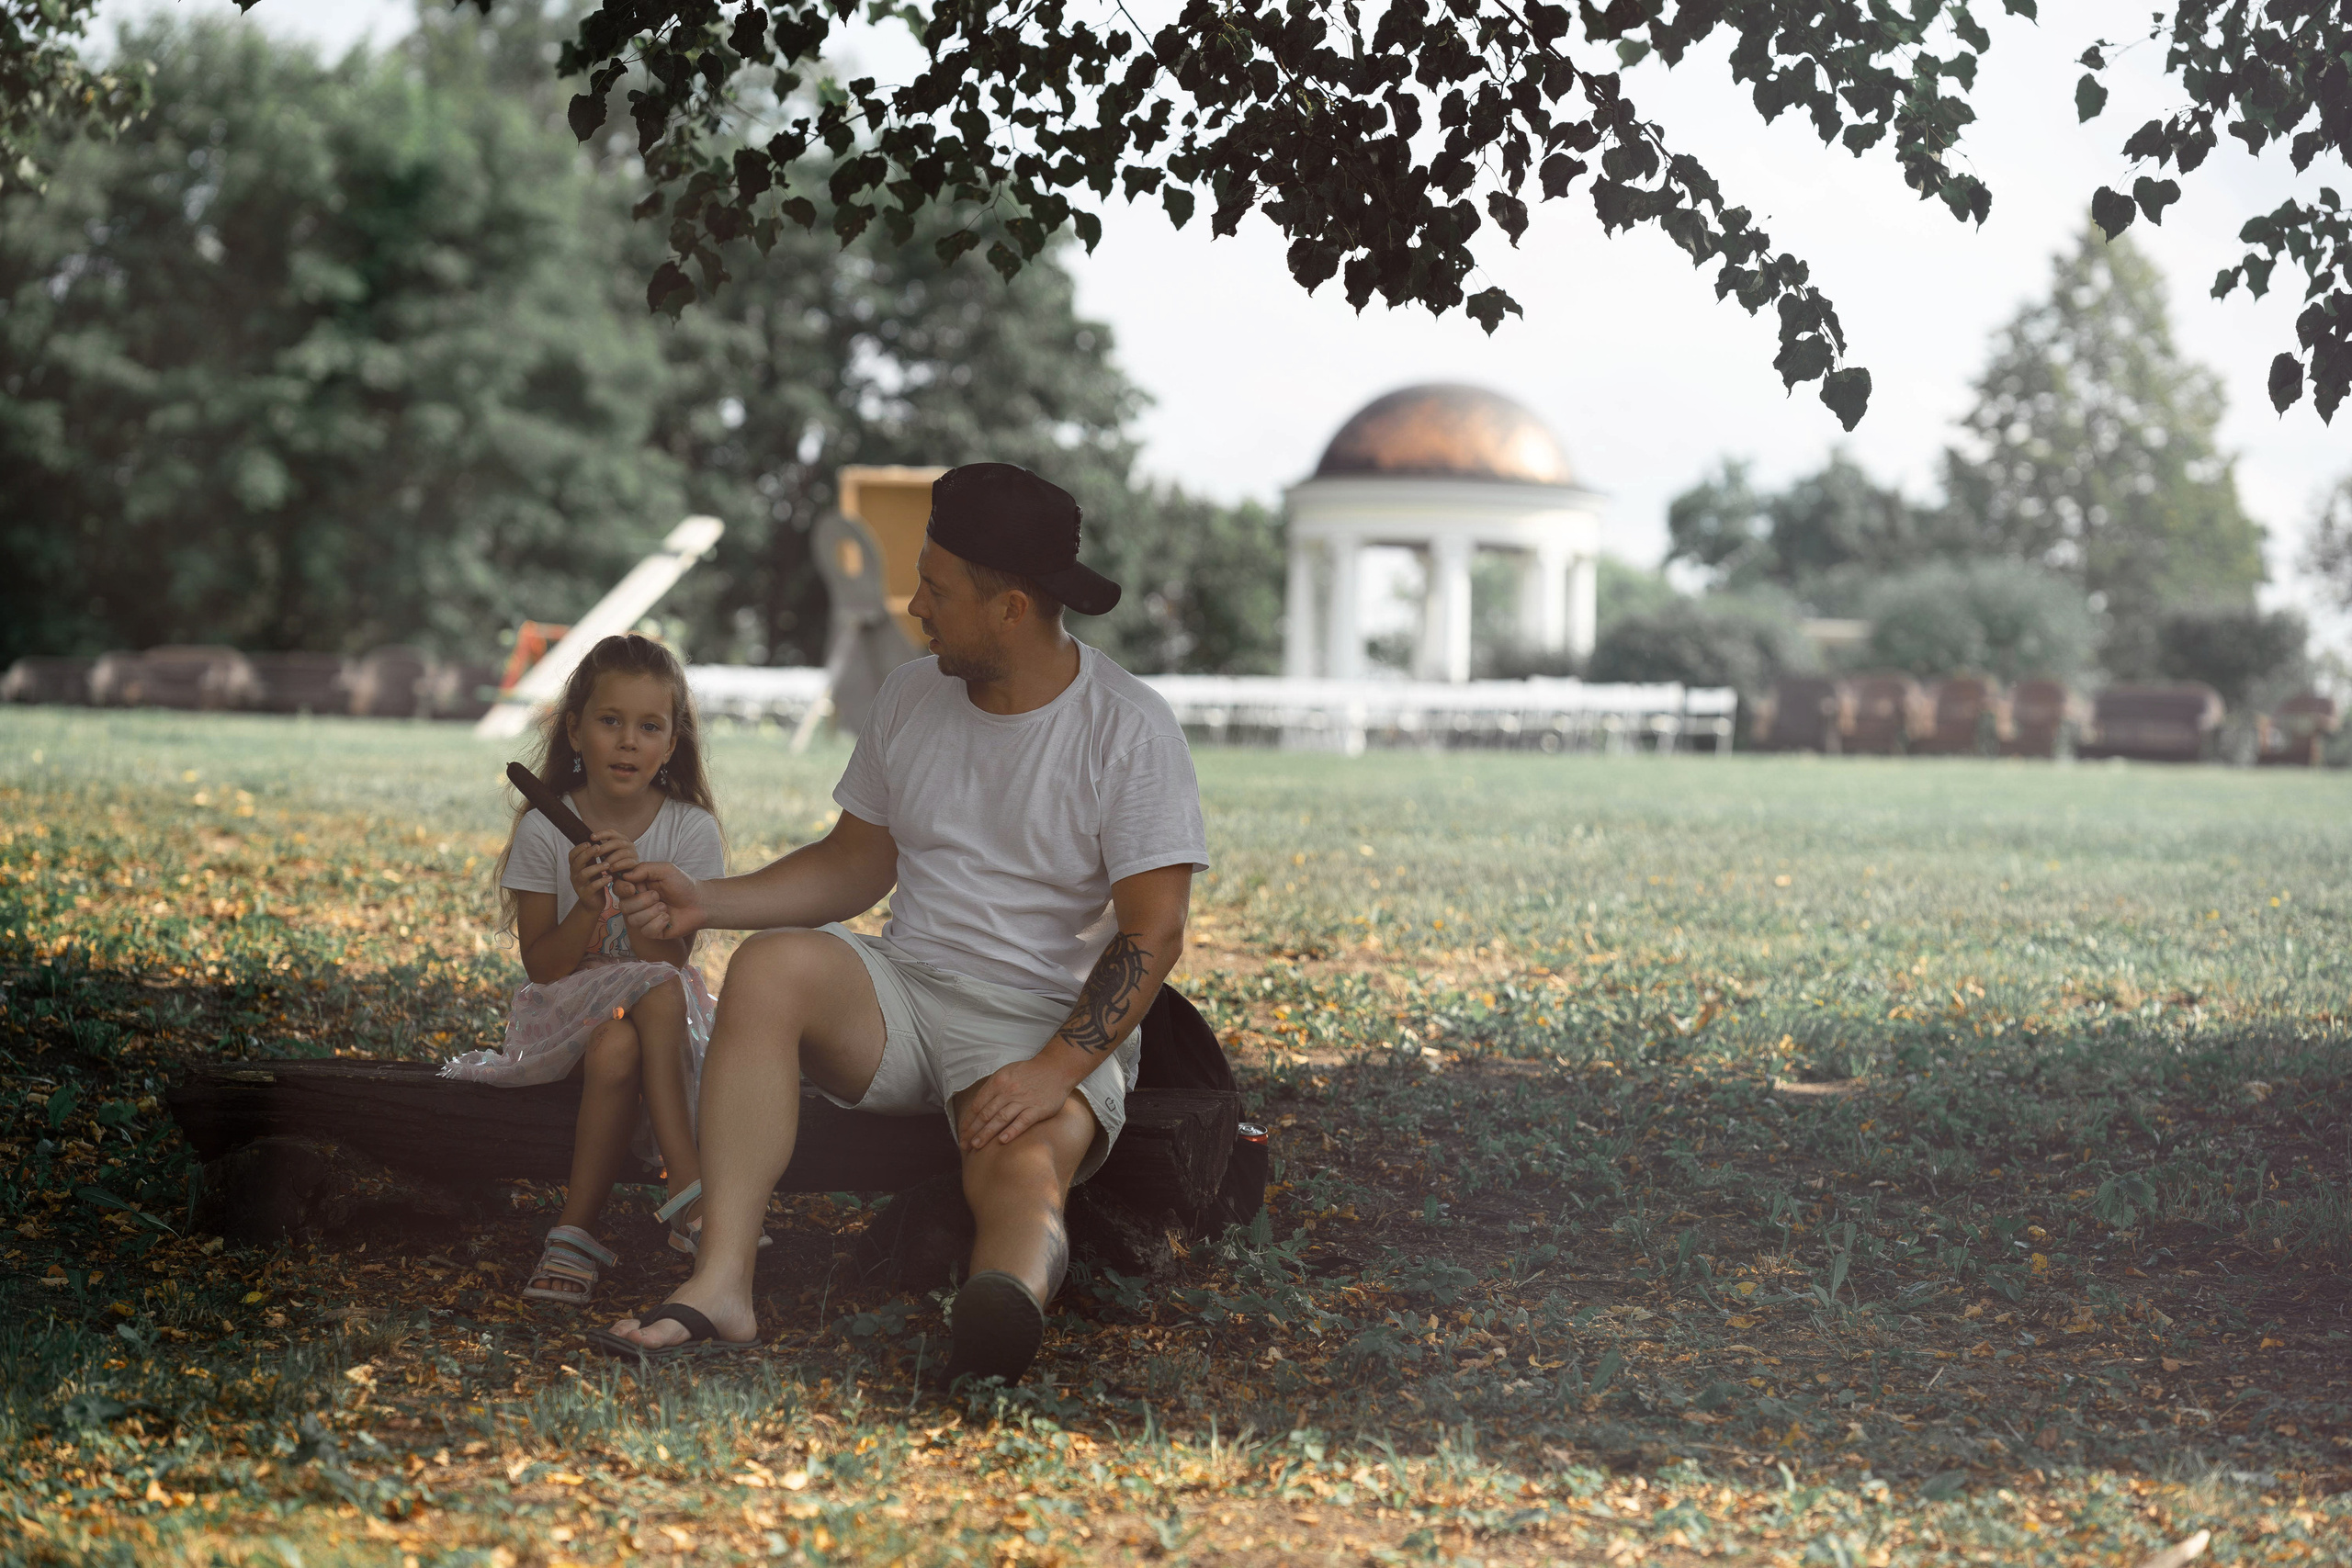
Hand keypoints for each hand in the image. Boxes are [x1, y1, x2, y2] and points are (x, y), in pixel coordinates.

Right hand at [565, 833, 628, 909]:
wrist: (593, 903)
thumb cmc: (594, 882)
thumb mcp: (592, 867)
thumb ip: (592, 857)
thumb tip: (597, 839)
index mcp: (575, 867)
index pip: (572, 855)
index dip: (579, 848)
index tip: (590, 842)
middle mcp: (574, 875)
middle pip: (577, 862)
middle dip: (587, 853)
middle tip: (599, 848)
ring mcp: (579, 885)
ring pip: (584, 874)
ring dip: (596, 867)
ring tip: (608, 864)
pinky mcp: (586, 895)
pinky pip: (592, 887)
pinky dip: (601, 881)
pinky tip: (610, 877)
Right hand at [615, 860, 703, 940]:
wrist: (700, 903)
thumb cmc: (683, 884)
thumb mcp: (665, 870)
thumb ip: (644, 869)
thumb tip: (625, 875)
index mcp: (639, 887)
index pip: (618, 888)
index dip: (622, 889)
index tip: (632, 888)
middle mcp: (638, 903)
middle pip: (623, 907)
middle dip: (641, 901)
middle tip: (658, 896)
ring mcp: (645, 918)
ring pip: (633, 921)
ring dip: (651, 913)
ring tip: (665, 907)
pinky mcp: (653, 932)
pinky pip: (646, 931)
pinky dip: (658, 923)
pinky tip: (668, 919)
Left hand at [956, 1055, 1079, 1150]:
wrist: (1056, 1068)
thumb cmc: (1029, 1073)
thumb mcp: (1006, 1073)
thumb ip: (992, 1089)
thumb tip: (977, 1108)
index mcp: (998, 1082)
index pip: (978, 1105)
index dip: (968, 1121)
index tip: (962, 1134)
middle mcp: (1008, 1091)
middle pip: (986, 1114)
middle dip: (973, 1131)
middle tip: (964, 1145)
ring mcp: (1023, 1100)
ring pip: (1001, 1119)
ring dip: (986, 1133)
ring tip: (976, 1145)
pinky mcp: (1038, 1109)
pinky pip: (1023, 1121)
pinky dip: (1012, 1131)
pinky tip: (1002, 1141)